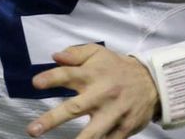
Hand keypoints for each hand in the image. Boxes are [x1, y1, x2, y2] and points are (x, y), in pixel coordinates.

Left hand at [27, 44, 156, 138]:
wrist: (152, 82)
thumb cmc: (116, 67)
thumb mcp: (97, 53)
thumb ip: (75, 54)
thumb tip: (54, 56)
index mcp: (92, 74)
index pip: (68, 74)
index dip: (51, 78)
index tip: (35, 83)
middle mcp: (101, 94)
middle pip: (74, 108)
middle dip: (52, 120)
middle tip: (32, 130)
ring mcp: (113, 113)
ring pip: (93, 131)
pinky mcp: (124, 128)